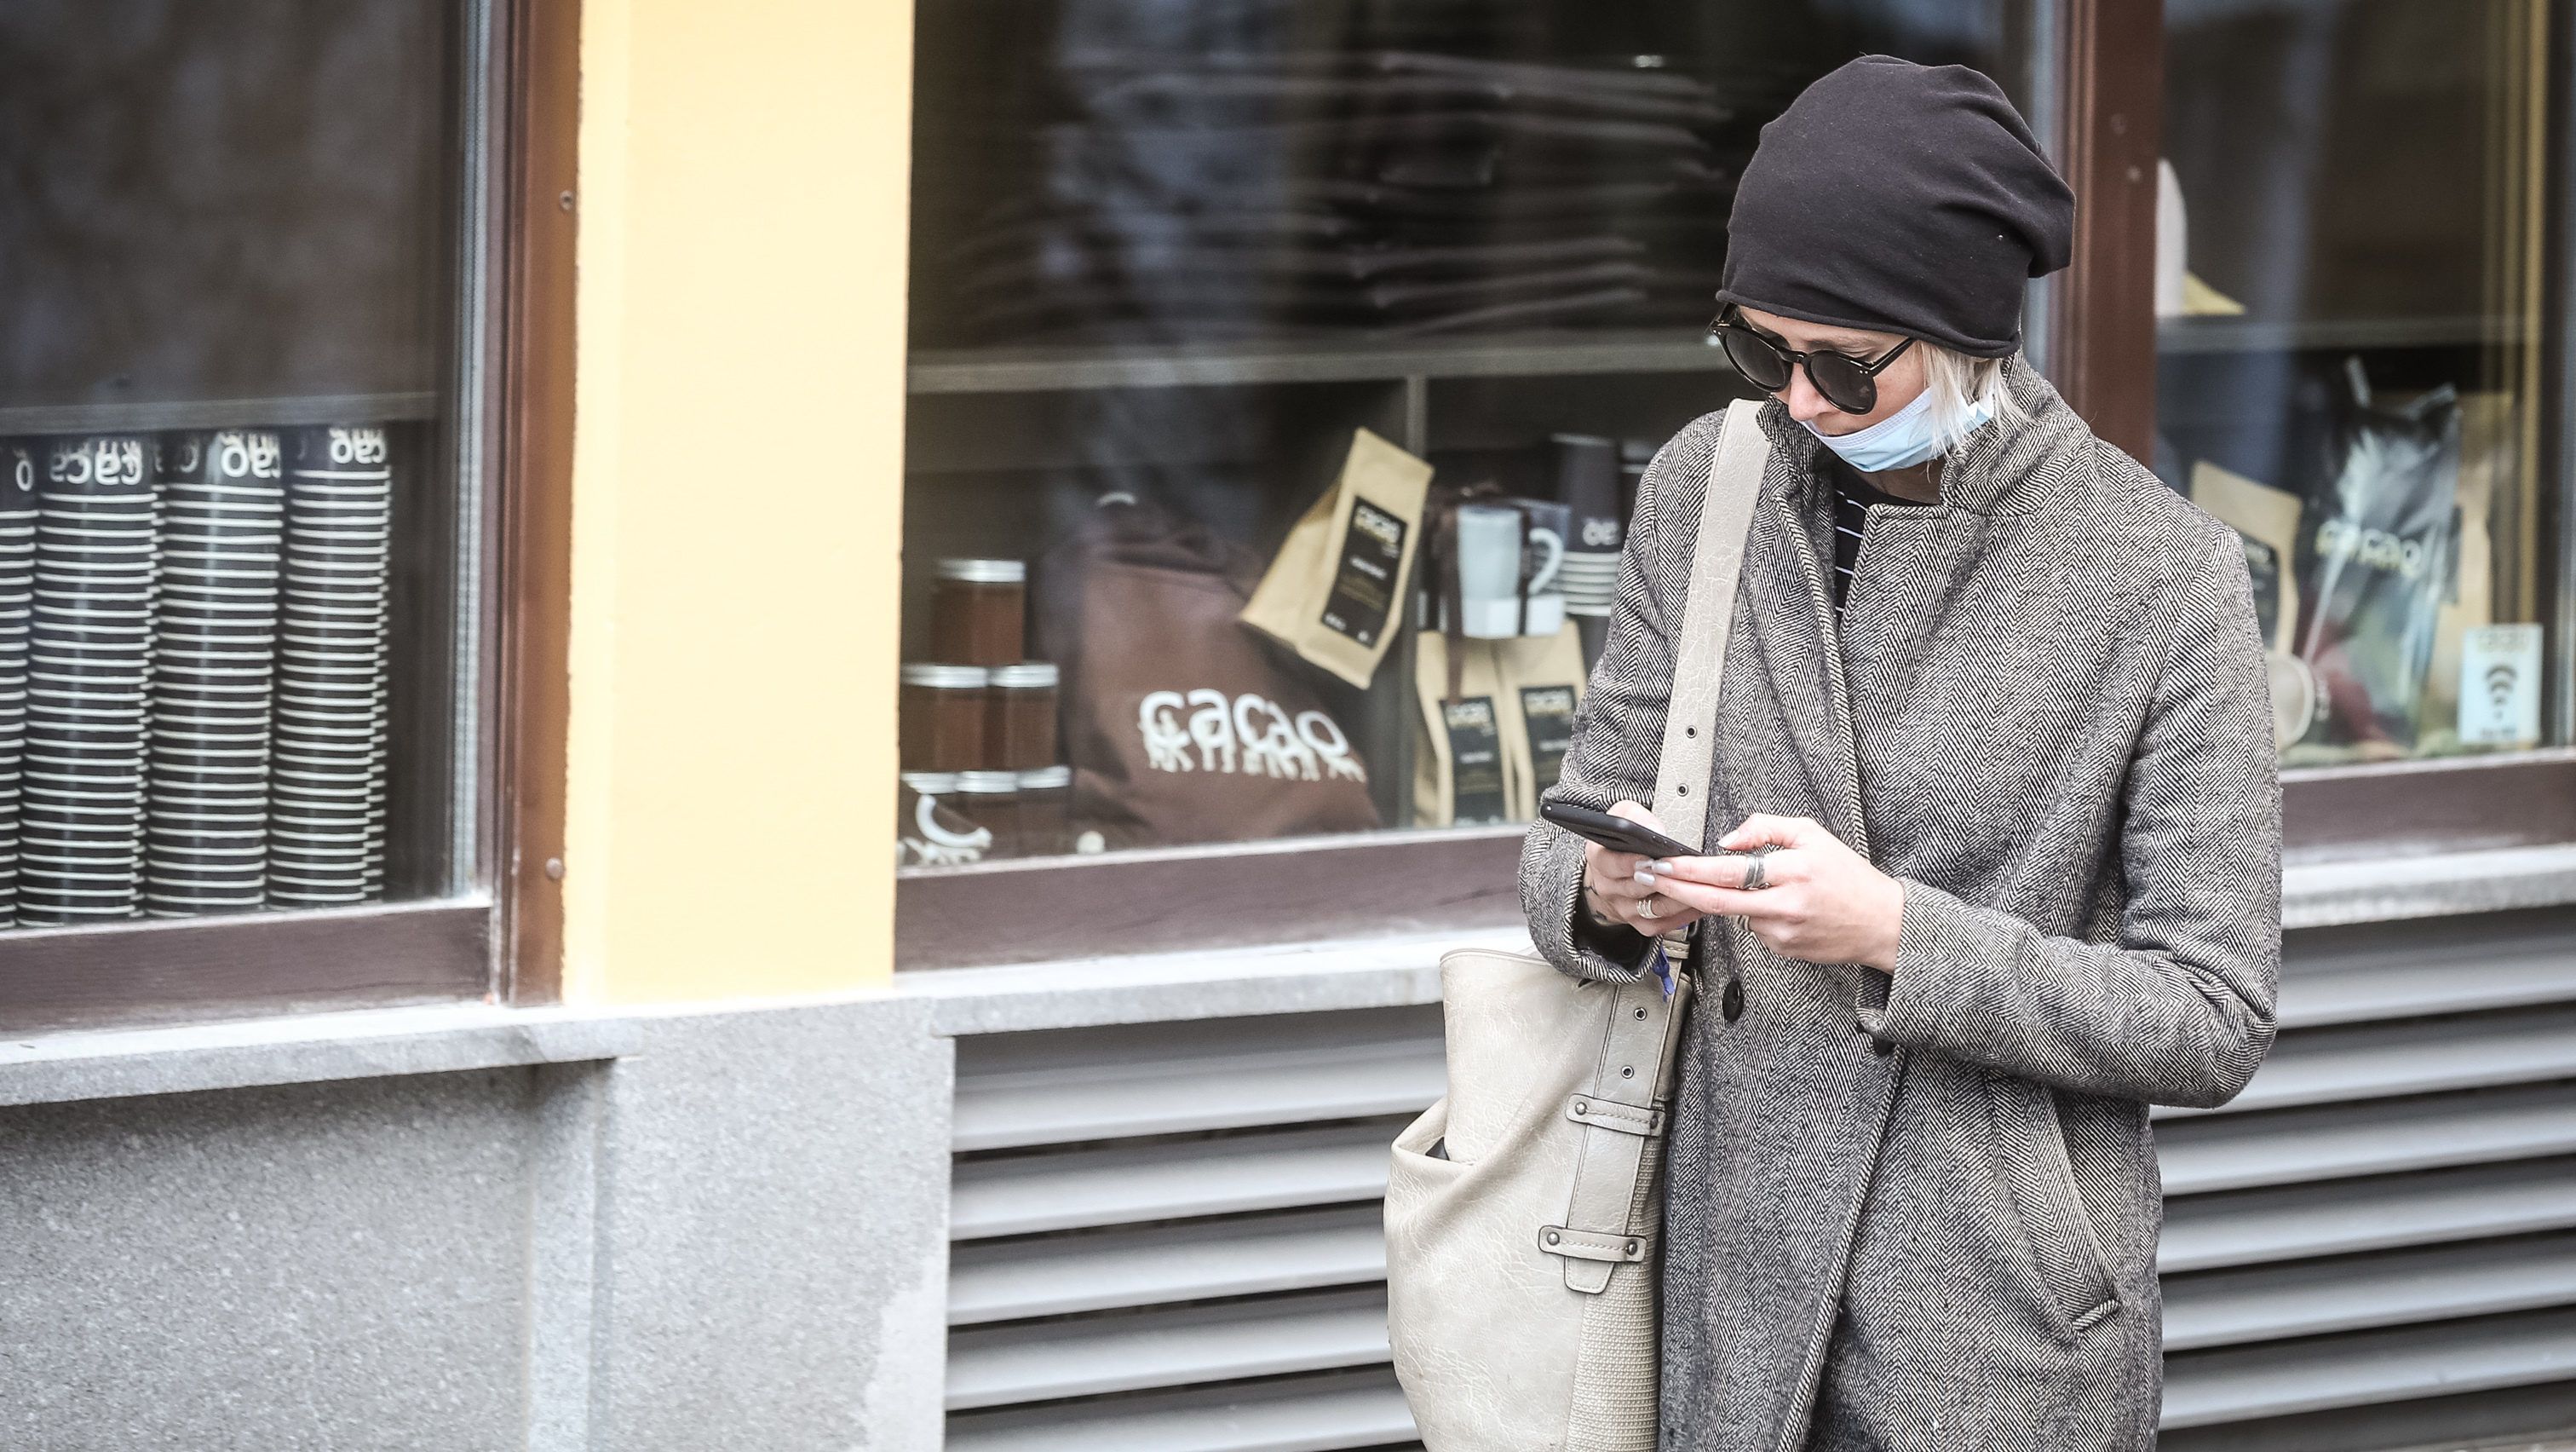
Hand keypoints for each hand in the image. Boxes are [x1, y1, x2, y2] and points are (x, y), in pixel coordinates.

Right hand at [1579, 800, 1704, 935]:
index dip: (1631, 862)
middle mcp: (1608, 887)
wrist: (1615, 872)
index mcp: (1599, 859)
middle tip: (1681, 871)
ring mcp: (1624, 908)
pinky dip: (1684, 914)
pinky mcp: (1641, 923)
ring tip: (1697, 885)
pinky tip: (1697, 901)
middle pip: (1636, 888)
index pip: (1610, 863)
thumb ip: (1638, 817)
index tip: (1650, 857)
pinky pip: (1664, 923)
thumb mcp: (1624, 816)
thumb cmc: (1622, 842)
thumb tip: (1655, 831)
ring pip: (1655, 907)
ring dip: (1678, 897)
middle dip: (1662, 879)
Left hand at [1636, 813, 1902, 970]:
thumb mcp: (1811, 835)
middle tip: (1651, 879)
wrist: (1882, 923)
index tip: (1661, 864)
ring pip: (1735, 914)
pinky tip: (1784, 909)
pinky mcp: (1783, 950)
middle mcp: (1785, 904)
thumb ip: (1764, 829)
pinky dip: (1756, 915)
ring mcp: (1782, 932)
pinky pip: (1754, 928)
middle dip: (1676, 890)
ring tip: (1767, 889)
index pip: (1727, 871)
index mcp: (1792, 870)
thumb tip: (1725, 842)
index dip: (1688, 869)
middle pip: (1715, 901)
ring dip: (1730, 899)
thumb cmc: (1847, 876)